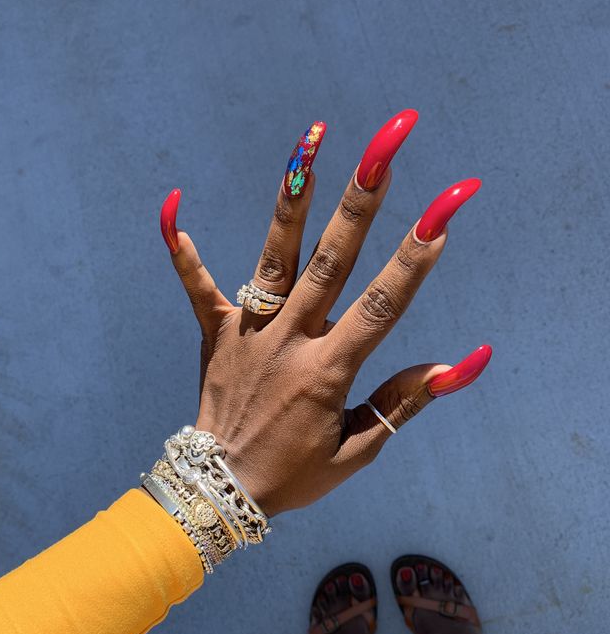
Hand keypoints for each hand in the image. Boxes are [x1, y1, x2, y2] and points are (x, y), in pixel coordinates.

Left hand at [160, 112, 489, 516]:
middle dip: (362, 201)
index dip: (416, 257)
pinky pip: (198, 287)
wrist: (219, 490)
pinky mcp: (214, 333)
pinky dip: (184, 251)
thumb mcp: (357, 449)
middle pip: (332, 262)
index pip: (382, 304)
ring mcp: (248, 333)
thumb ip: (404, 402)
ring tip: (310, 142)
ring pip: (275, 257)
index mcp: (327, 370)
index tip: (445, 208)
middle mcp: (289, 341)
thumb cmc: (295, 475)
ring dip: (294, 199)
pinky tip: (171, 205)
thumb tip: (462, 363)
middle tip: (385, 147)